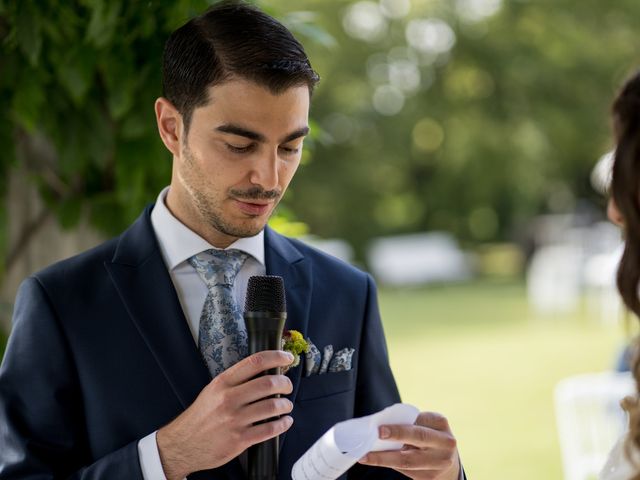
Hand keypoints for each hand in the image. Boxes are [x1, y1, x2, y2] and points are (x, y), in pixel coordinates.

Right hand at [157, 350, 294, 479]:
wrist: (182, 444)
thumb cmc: (201, 416)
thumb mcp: (213, 391)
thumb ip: (235, 381)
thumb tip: (264, 372)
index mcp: (223, 383)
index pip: (255, 362)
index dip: (276, 357)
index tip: (287, 358)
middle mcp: (229, 399)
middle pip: (269, 383)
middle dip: (285, 383)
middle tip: (288, 386)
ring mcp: (234, 420)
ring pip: (272, 406)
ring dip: (286, 405)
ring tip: (286, 406)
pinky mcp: (239, 439)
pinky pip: (270, 429)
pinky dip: (283, 424)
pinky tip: (285, 422)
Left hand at [358, 412, 459, 479]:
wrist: (448, 462)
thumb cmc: (430, 437)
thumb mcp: (427, 426)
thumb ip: (411, 424)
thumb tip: (382, 427)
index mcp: (441, 423)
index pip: (420, 419)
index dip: (403, 422)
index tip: (382, 426)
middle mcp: (445, 443)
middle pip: (418, 437)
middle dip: (397, 435)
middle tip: (378, 433)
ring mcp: (439, 462)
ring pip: (408, 460)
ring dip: (384, 458)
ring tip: (366, 456)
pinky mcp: (431, 477)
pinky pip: (406, 471)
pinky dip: (389, 464)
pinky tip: (375, 461)